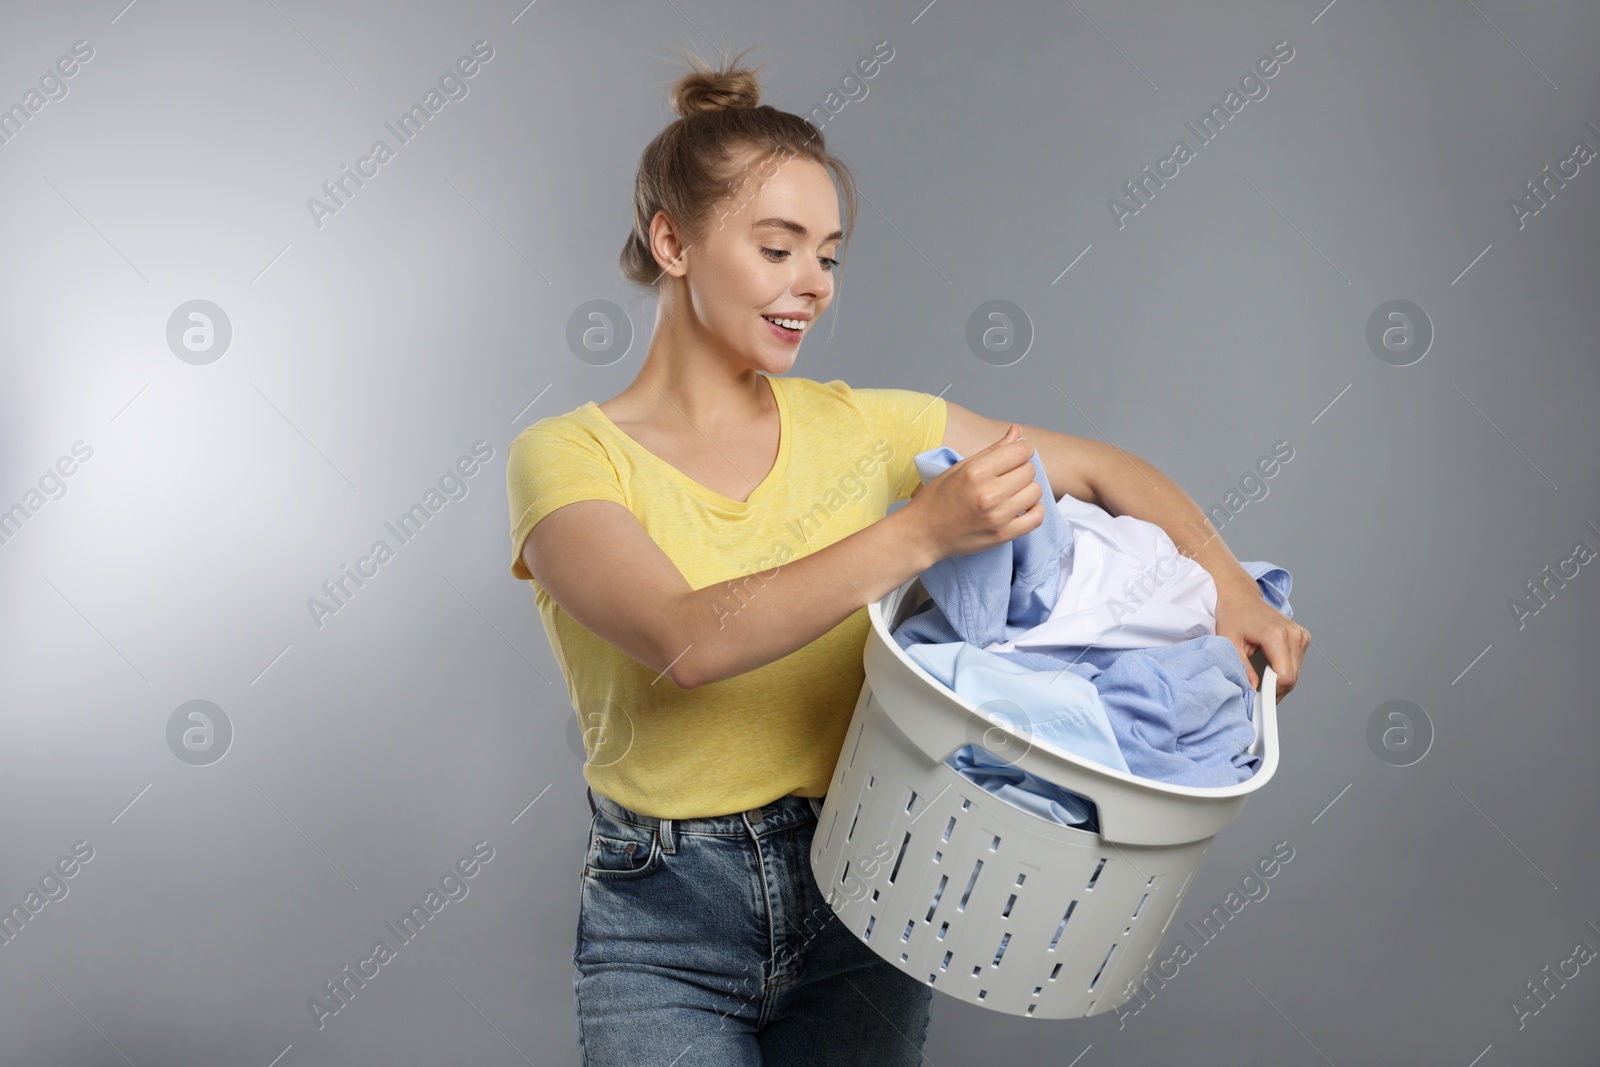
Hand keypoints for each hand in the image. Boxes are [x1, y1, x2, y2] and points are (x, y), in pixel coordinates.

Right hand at [904, 424, 1045, 561]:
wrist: (923, 533)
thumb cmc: (938, 498)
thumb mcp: (960, 467)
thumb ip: (992, 449)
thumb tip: (1017, 431)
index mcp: (975, 472)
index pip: (1020, 451)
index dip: (1023, 448)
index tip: (1018, 453)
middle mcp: (988, 493)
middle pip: (1029, 470)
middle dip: (1022, 469)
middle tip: (1008, 475)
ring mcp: (997, 516)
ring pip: (1035, 491)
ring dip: (1027, 489)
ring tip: (1012, 492)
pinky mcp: (1003, 535)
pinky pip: (1037, 517)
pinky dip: (1034, 509)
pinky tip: (1022, 506)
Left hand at [1214, 580, 1309, 699]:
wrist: (1240, 598)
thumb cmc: (1232, 616)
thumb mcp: (1228, 642)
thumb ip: (1242, 667)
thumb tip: (1252, 688)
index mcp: (1277, 634)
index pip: (1285, 677)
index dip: (1272, 692)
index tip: (1258, 698)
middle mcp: (1294, 634)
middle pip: (1292, 678)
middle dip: (1274, 689)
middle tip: (1256, 691)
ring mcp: (1301, 635)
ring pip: (1296, 673)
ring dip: (1279, 681)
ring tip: (1261, 676)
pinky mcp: (1302, 637)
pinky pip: (1297, 664)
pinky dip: (1284, 671)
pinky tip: (1270, 666)